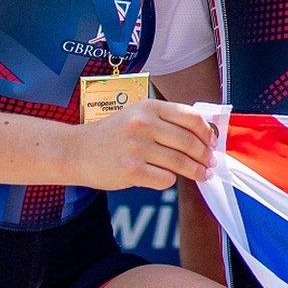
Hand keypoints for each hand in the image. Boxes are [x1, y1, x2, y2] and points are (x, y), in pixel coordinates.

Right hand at [73, 100, 215, 190]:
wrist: (74, 151)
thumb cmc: (111, 135)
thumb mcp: (136, 115)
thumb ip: (165, 121)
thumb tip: (203, 135)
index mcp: (148, 107)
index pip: (190, 116)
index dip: (207, 131)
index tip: (213, 142)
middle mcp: (142, 124)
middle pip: (188, 142)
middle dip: (205, 155)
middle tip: (211, 162)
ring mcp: (136, 147)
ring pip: (180, 162)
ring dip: (196, 171)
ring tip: (203, 174)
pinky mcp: (131, 170)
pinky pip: (165, 179)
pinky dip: (169, 180)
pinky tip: (165, 178)